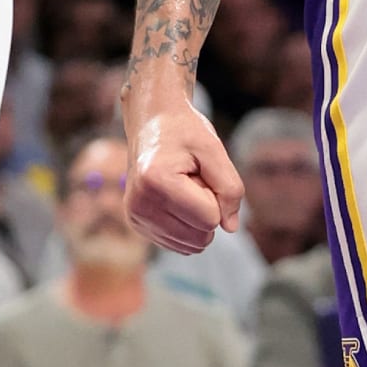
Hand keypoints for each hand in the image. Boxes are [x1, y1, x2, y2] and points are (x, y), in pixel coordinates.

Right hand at [125, 99, 242, 253]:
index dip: (216, 195)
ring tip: (182, 186)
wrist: (151, 121)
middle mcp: (139, 204)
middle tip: (192, 178)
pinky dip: (185, 224)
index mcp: (157, 181)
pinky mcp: (135, 223)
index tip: (200, 170)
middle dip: (207, 209)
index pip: (210, 218)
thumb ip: (229, 187)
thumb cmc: (184, 131)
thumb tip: (231, 227)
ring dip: (195, 217)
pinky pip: (177, 244)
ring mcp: (135, 216)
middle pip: (200, 237)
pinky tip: (174, 197)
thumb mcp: (213, 148)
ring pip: (190, 245)